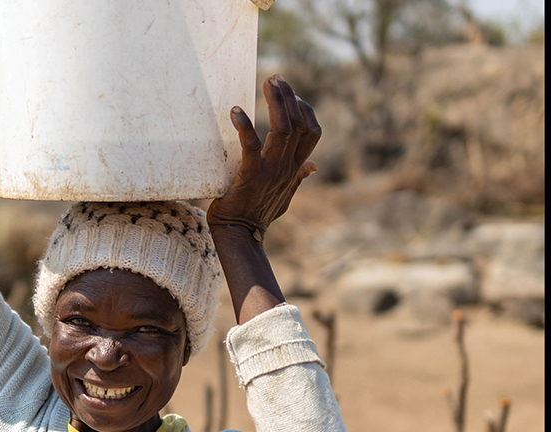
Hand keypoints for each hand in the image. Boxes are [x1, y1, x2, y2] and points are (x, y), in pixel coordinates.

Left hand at [206, 75, 321, 240]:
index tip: (294, 95)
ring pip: (283, 129)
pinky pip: (251, 145)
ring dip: (276, 102)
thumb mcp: (285, 195)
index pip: (312, 132)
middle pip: (298, 123)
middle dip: (289, 96)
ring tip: (267, 82)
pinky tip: (236, 111)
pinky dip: (244, 125)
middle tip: (276, 78)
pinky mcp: (250, 174)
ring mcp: (270, 170)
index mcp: (295, 168)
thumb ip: (299, 178)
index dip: (306, 110)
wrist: (241, 235)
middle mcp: (287, 166)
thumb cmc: (259, 214)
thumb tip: (314, 166)